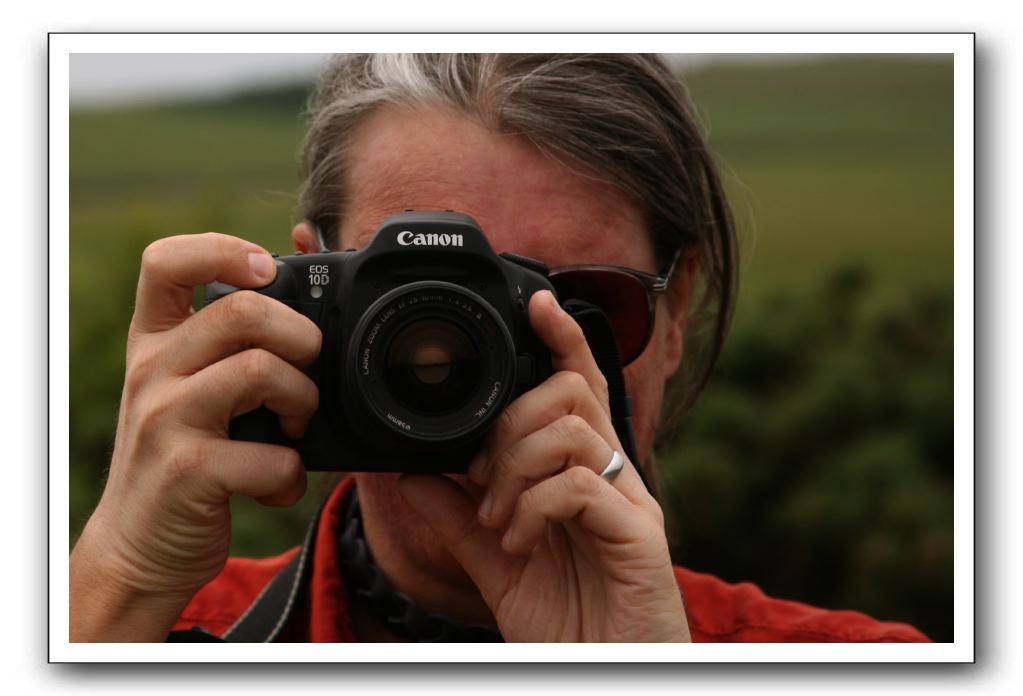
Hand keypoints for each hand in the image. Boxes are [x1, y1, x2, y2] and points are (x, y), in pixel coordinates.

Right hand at [70, 234, 320, 640]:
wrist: (139, 547)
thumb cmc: (185, 455)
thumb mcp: (192, 388)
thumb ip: (233, 340)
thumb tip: (299, 259)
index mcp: (156, 341)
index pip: (166, 262)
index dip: (223, 250)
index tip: (267, 270)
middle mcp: (153, 371)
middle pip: (244, 310)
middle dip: (302, 337)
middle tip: (308, 370)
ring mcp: (167, 420)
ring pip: (263, 371)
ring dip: (305, 401)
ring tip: (296, 428)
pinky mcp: (188, 472)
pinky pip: (273, 456)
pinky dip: (292, 476)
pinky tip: (278, 484)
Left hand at [398, 290, 690, 641]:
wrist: (599, 676)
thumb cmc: (563, 618)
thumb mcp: (494, 558)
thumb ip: (457, 514)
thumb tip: (412, 471)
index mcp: (585, 473)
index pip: (580, 387)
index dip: (563, 339)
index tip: (537, 301)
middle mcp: (615, 477)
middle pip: (573, 394)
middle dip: (512, 420)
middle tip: (480, 474)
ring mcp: (631, 504)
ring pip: (573, 431)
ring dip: (514, 467)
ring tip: (495, 516)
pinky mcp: (639, 537)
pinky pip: (578, 486)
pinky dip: (532, 507)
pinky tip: (515, 541)